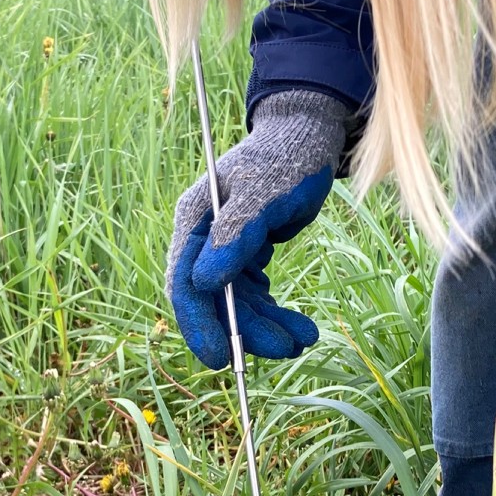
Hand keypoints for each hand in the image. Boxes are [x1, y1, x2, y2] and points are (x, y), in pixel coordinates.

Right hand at [167, 90, 346, 366]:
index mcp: (195, 220)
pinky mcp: (246, 252)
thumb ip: (233, 237)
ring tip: (304, 339)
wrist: (310, 136)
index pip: (185, 282)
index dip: (199, 324)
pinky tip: (297, 326)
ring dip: (267, 325)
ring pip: (236, 302)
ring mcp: (223, 246)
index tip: (220, 359)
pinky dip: (274, 312)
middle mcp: (203, 237)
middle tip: (285, 349)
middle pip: (211, 299)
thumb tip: (202, 283)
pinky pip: (253, 293)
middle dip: (245, 329)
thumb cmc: (287, 158)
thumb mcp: (264, 195)